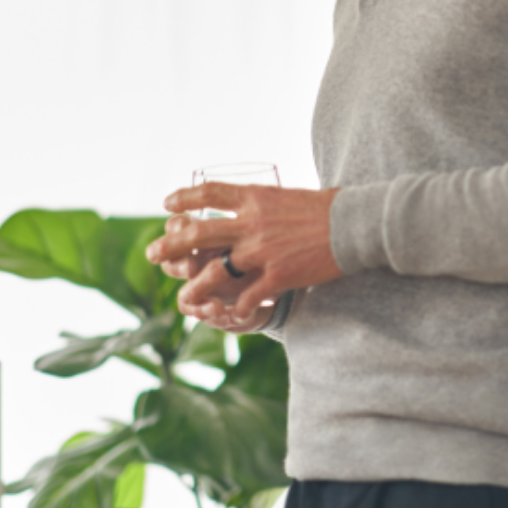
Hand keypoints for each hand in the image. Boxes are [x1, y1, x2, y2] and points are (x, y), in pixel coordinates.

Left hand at [147, 181, 342, 323]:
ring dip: (195, 285)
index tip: (167, 204)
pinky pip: (247, 296)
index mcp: (255, 197)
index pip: (209, 193)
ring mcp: (262, 251)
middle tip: (152, 254)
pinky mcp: (278, 275)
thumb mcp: (288, 196)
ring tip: (183, 295)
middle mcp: (252, 223)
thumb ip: (263, 204)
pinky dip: (236, 308)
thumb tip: (249, 203)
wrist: (355, 225)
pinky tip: (229, 315)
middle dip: (171, 245)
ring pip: (215, 271)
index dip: (184, 198)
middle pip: (199, 233)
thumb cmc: (328, 207)